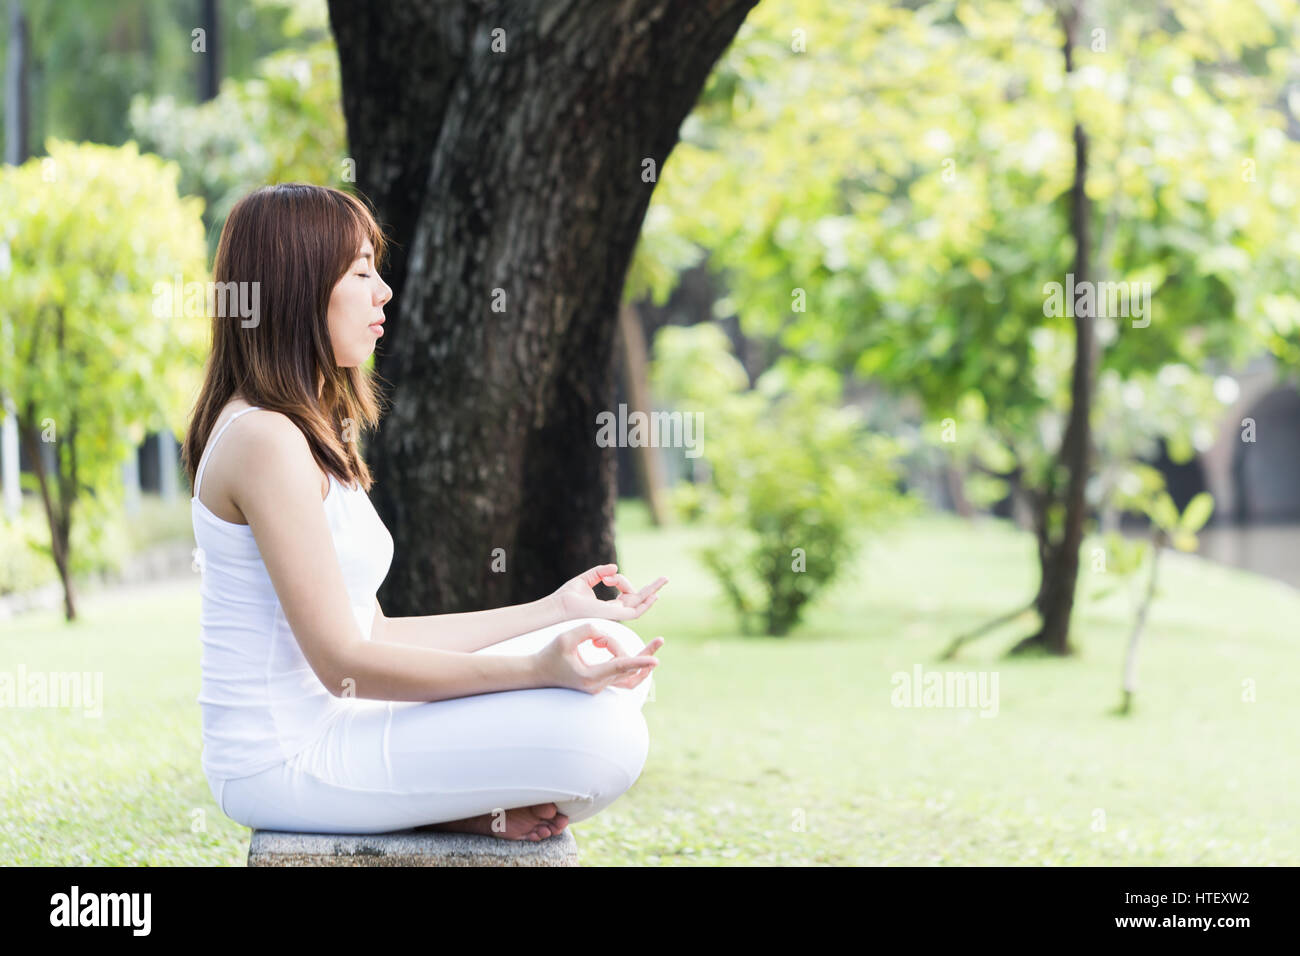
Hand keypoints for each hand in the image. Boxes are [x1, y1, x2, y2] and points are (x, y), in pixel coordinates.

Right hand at [533, 622, 664, 694]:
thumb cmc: (549, 655)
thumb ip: (588, 630)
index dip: (638, 662)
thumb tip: (605, 634)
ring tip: (653, 646)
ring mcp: (599, 687)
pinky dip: (632, 667)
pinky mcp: (600, 684)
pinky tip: (638, 654)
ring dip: (642, 663)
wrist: (538, 673)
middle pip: (629, 670)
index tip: (655, 659)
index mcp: (590, 677)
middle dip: (644, 654)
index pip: (619, 668)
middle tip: (660, 640)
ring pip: (630, 678)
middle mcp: (597, 685)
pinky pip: (623, 679)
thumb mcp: (565, 638)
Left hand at [548, 563, 667, 622]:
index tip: (607, 576)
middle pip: (638, 599)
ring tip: (664, 580)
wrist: (559, 606)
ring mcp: (615, 614)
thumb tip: (615, 568)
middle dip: (651, 588)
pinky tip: (655, 595)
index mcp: (608, 606)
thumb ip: (600, 572)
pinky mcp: (614, 615)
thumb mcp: (586, 579)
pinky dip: (646, 604)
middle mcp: (614, 611)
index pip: (625, 592)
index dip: (620, 580)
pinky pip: (635, 611)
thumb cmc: (567, 596)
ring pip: (640, 603)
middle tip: (665, 578)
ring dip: (653, 592)